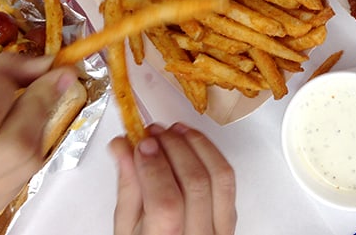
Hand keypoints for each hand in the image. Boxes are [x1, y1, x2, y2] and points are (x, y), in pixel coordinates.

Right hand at [0, 53, 78, 229]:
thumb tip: (45, 65)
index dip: (14, 86)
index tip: (46, 68)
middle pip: (15, 146)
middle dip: (40, 108)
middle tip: (52, 83)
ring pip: (25, 166)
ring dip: (38, 129)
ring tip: (31, 107)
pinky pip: (19, 181)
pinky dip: (27, 153)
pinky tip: (16, 135)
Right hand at [109, 123, 236, 234]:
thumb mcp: (126, 229)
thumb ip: (128, 188)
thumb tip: (124, 147)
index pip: (166, 205)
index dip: (154, 169)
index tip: (141, 144)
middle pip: (195, 184)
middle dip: (173, 149)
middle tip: (153, 133)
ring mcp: (220, 230)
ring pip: (218, 177)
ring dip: (196, 145)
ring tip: (174, 131)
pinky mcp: (231, 217)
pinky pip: (227, 180)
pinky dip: (211, 153)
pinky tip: (193, 142)